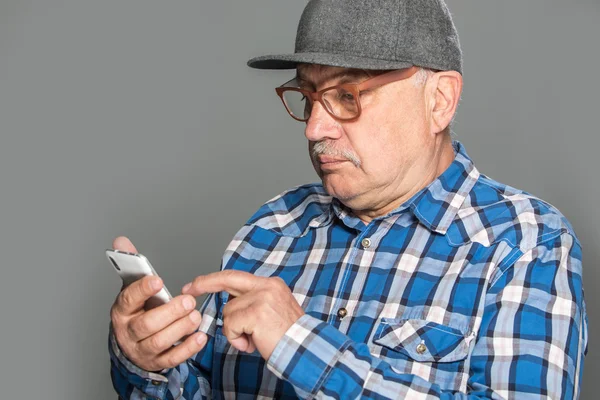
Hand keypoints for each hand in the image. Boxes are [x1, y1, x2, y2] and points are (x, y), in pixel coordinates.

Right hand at [109, 236, 207, 371]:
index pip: (128, 299)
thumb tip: (121, 240)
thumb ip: (131, 266)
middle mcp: (129, 332)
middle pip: (146, 325)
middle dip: (169, 312)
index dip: (142, 290)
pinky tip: (200, 336)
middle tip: (188, 301)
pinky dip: (187, 348)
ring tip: (196, 316)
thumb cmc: (137, 312)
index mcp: (122, 311)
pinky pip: (171, 358)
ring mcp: (142, 349)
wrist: (132, 344)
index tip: (157, 280)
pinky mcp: (157, 362)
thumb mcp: (132, 289)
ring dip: (180, 328)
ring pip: (159, 342)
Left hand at [182, 270, 303, 359]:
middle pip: (227, 279)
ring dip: (235, 330)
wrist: (305, 349)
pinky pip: (231, 326)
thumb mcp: (273, 310)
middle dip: (204, 283)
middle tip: (189, 289)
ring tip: (254, 339)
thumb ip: (253, 303)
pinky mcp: (256, 313)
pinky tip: (253, 343)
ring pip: (228, 312)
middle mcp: (266, 286)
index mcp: (271, 284)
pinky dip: (237, 339)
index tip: (198, 283)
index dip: (215, 280)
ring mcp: (261, 298)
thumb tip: (231, 304)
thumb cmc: (289, 336)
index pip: (237, 276)